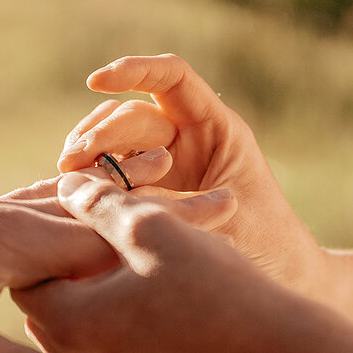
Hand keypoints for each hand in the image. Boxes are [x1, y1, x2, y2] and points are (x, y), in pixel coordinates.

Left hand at [0, 149, 237, 352]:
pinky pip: (45, 213)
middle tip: (224, 201)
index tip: (234, 214)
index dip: (179, 225)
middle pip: (110, 213)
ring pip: (78, 207)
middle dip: (166, 207)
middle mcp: (17, 221)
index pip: (120, 235)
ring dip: (126, 202)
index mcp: (23, 241)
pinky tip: (78, 218)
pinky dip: (79, 210)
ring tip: (169, 186)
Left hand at [13, 172, 301, 352]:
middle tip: (111, 239)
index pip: (31, 275)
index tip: (84, 220)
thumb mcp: (152, 227)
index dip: (54, 240)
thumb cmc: (214, 284)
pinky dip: (135, 331)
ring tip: (145, 266)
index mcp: (68, 323)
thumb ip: (98, 204)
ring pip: (92, 333)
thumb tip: (65, 186)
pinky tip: (171, 306)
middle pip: (57, 306)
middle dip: (77, 270)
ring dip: (107, 300)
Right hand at [57, 54, 321, 283]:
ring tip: (66, 176)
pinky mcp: (151, 194)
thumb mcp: (217, 221)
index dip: (134, 69)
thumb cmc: (268, 247)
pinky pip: (115, 175)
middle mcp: (190, 139)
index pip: (172, 76)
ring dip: (89, 153)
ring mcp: (168, 165)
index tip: (96, 82)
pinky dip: (93, 180)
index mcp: (217, 128)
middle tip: (72, 162)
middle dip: (101, 132)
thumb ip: (166, 203)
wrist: (286, 283)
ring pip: (116, 142)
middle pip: (134, 115)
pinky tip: (72, 194)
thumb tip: (103, 194)